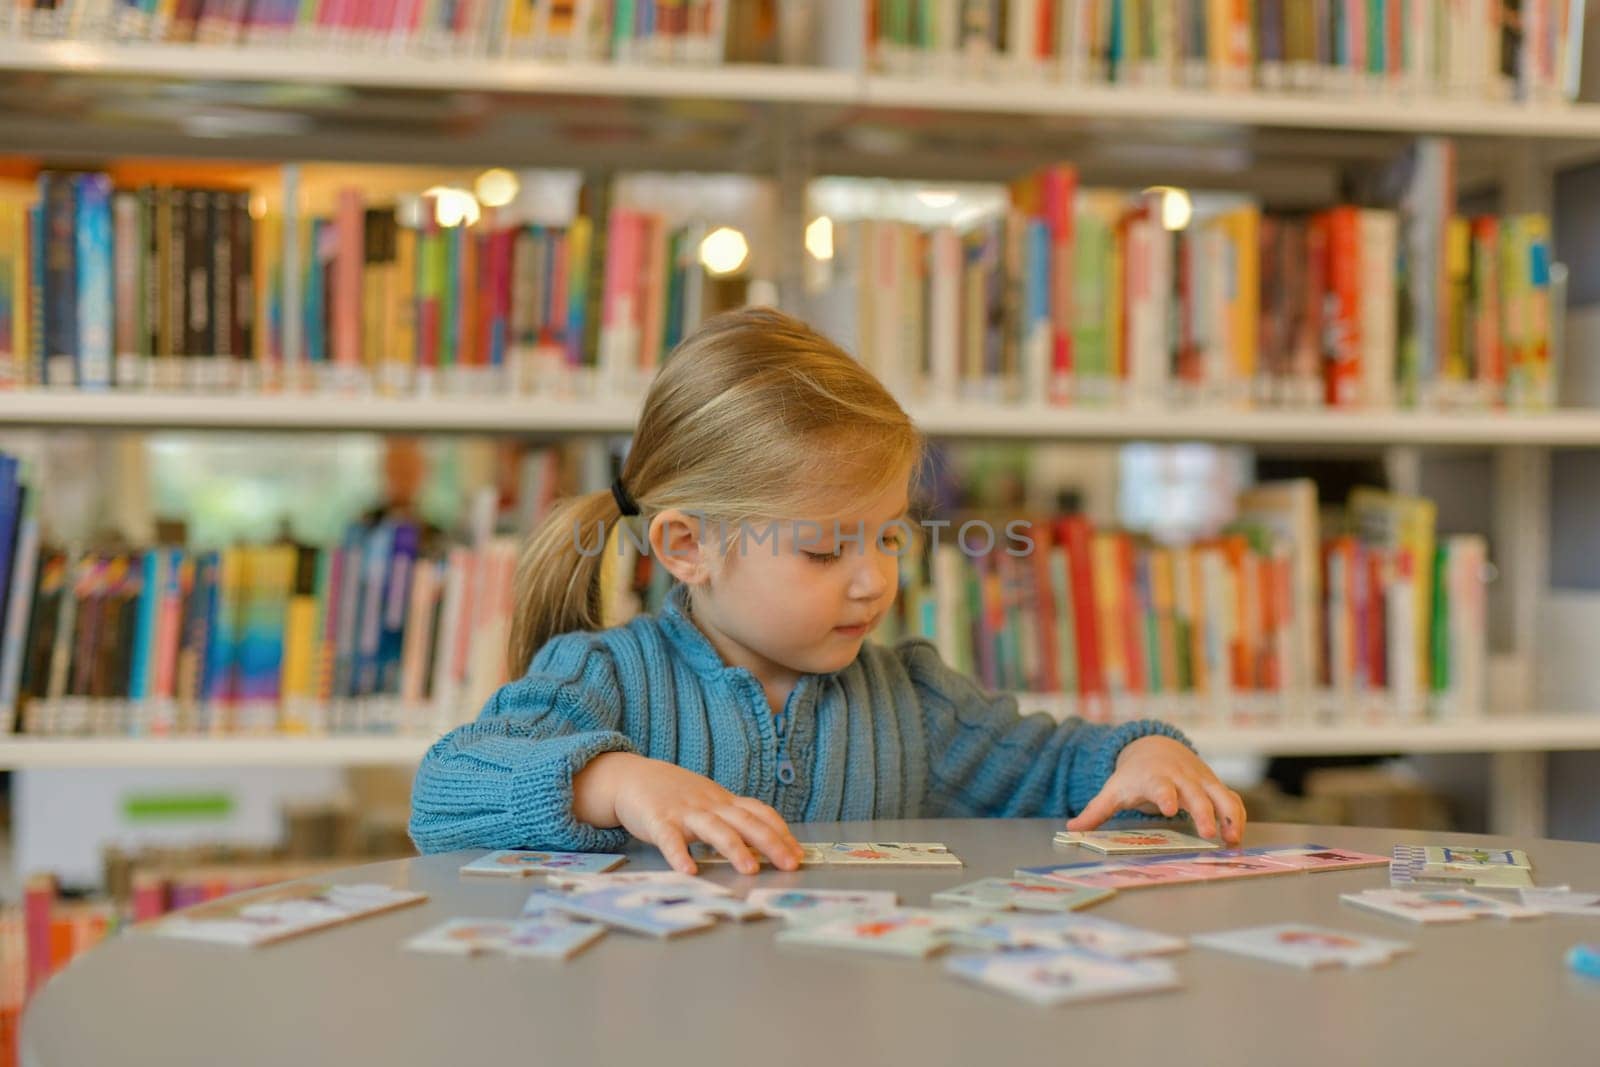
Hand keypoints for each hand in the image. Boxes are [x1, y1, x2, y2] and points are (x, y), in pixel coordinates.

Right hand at [573, 752, 803, 874]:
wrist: (634, 776)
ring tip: (750, 870)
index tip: (798, 853)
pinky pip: (670, 839)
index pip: (759, 813)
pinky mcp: (658, 820)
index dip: (780, 832)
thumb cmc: (676, 795)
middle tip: (790, 864)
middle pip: (745, 821)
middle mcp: (709, 805)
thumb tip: (764, 845)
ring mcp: (685, 812)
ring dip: (734, 849)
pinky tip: (688, 871)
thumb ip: (732, 820)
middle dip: (770, 842)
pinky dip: (679, 854)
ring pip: (714, 829)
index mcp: (723, 802)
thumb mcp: (709, 802)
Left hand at [1065, 735, 1246, 845]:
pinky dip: (1238, 816)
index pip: (1160, 786)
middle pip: (1195, 794)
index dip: (1165, 796)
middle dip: (1203, 812)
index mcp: (1153, 778)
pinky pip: (1232, 800)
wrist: (1157, 749)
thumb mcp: (1113, 790)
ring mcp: (1200, 780)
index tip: (1170, 809)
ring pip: (1221, 795)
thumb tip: (1071, 830)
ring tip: (1232, 840)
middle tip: (1208, 834)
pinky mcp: (1214, 786)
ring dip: (1229, 817)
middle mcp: (1180, 777)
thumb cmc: (1134, 775)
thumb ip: (1096, 811)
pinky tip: (1237, 836)